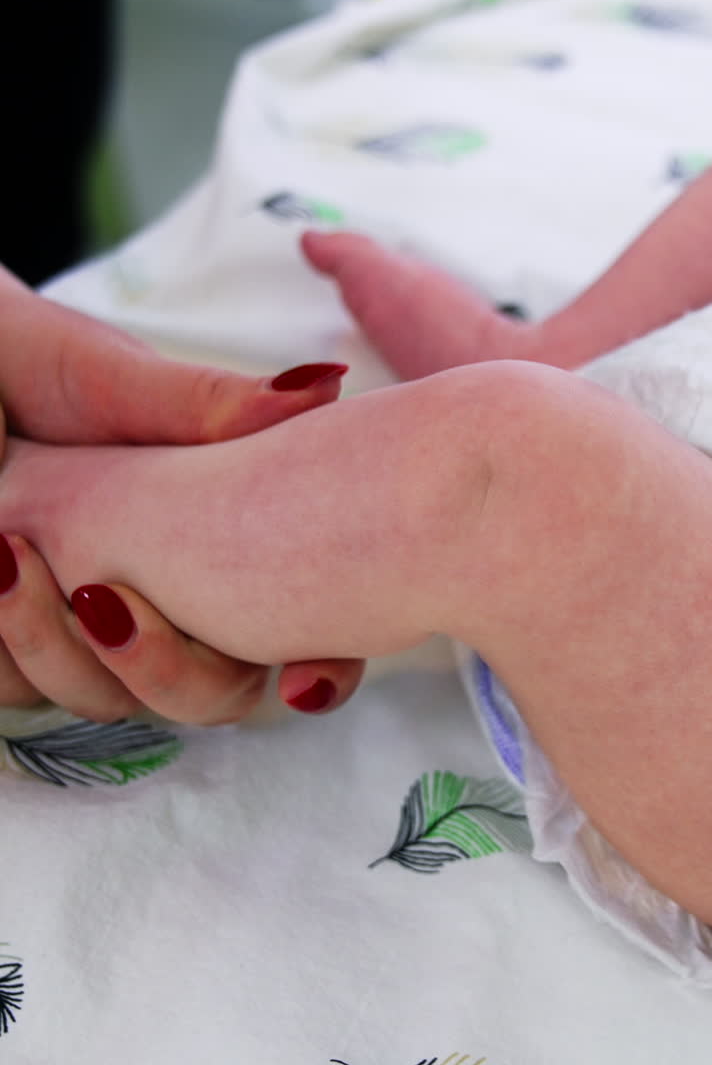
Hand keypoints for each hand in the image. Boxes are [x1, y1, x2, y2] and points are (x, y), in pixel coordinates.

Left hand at [0, 269, 363, 721]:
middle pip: (207, 696)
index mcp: (213, 541)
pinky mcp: (9, 646)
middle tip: (100, 598)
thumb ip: (211, 405)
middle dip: (162, 669)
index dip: (326, 665)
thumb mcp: (115, 381)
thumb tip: (326, 386)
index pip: (296, 624)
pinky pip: (16, 691)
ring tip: (5, 549)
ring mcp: (85, 630)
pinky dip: (3, 641)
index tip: (301, 679)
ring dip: (51, 645)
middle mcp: (162, 598)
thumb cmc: (33, 362)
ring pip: (100, 701)